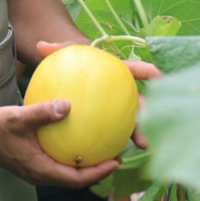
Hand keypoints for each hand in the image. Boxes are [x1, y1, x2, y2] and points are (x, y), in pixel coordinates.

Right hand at [0, 100, 122, 186]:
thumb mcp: (19, 118)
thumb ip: (42, 113)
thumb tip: (67, 105)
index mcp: (42, 170)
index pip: (77, 179)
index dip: (99, 172)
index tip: (116, 161)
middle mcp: (42, 175)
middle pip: (77, 179)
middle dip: (98, 170)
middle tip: (116, 155)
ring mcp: (37, 170)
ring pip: (68, 172)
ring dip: (85, 164)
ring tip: (101, 148)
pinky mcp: (33, 163)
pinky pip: (59, 163)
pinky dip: (71, 155)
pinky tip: (76, 138)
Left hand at [31, 40, 162, 153]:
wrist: (68, 77)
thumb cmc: (71, 63)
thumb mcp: (65, 55)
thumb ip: (56, 51)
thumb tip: (40, 46)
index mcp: (114, 72)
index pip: (132, 69)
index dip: (147, 71)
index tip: (159, 75)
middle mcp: (120, 91)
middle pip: (138, 99)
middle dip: (148, 109)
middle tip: (151, 116)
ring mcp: (116, 107)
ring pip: (131, 120)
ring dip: (139, 131)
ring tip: (143, 143)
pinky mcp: (108, 121)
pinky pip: (114, 132)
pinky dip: (116, 141)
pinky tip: (114, 154)